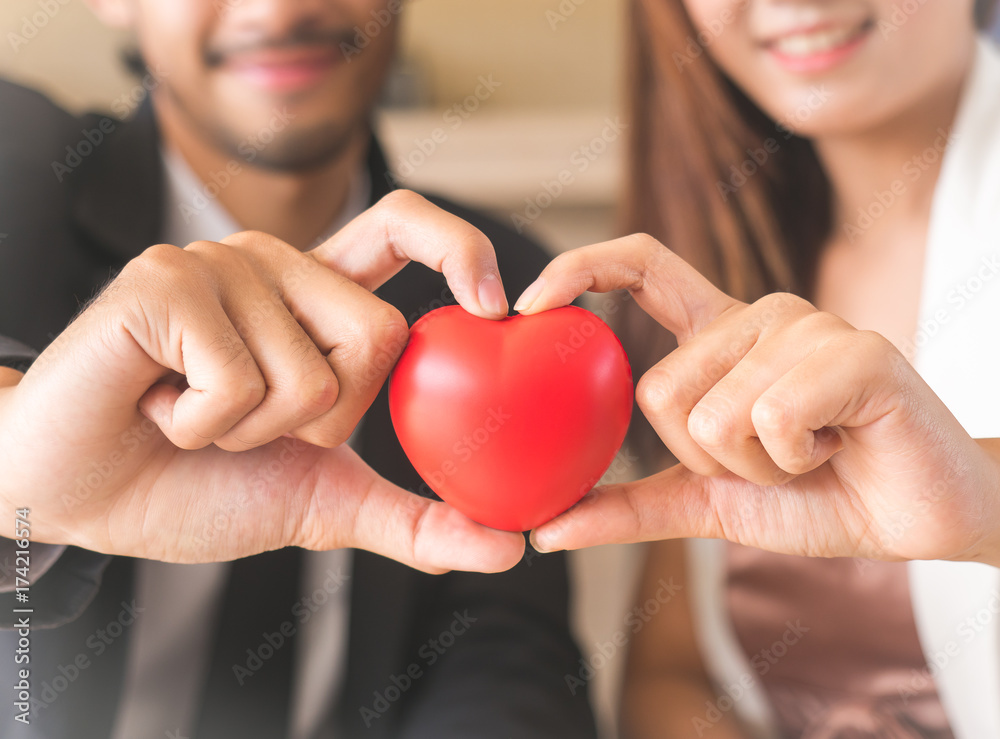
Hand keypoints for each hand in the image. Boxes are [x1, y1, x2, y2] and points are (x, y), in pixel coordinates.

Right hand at [0, 190, 523, 572]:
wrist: (78, 494)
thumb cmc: (193, 485)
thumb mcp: (323, 502)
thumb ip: (413, 518)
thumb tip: (509, 548)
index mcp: (316, 297)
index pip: (404, 227)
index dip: (460, 249)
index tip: (497, 307)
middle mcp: (276, 264)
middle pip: (381, 337)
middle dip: (324, 423)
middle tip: (251, 423)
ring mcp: (219, 264)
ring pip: (308, 373)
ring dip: (249, 432)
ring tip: (191, 415)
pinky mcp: (164, 280)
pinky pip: (236, 379)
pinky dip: (198, 427)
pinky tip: (156, 406)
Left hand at [519, 234, 999, 564]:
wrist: (916, 518)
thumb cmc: (818, 496)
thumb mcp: (708, 503)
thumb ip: (630, 507)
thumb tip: (544, 527)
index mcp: (719, 336)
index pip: (640, 268)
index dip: (579, 269)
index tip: (526, 304)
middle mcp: (757, 315)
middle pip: (660, 388)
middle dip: (705, 456)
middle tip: (772, 457)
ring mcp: (806, 325)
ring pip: (714, 410)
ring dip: (757, 464)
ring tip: (811, 451)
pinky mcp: (853, 350)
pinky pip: (770, 417)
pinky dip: (796, 460)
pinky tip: (838, 446)